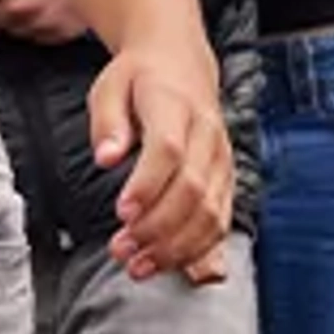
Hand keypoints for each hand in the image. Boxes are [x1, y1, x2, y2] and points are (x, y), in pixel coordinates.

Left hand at [87, 34, 233, 282]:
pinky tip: (177, 269)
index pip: (168, 150)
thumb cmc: (138, 79)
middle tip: (122, 251)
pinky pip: (222, 220)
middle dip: (158, 228)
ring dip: (177, 247)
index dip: (147, 185)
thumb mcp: (110, 85)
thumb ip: (108, 121)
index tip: (121, 213)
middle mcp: (207, 135)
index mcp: (175, 105)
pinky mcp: (227, 180)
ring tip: (140, 266)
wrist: (181, 64)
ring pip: (211, 212)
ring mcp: (221, 160)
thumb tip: (105, 157)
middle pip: (192, 189)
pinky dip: (202, 249)